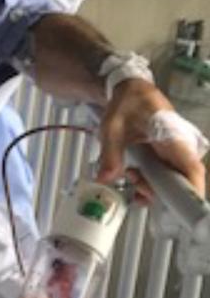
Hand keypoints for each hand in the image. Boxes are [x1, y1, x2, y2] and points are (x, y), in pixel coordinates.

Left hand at [97, 79, 206, 200]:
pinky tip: (135, 177)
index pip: (192, 169)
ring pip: (174, 181)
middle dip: (160, 192)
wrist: (131, 89)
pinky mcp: (169, 156)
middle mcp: (181, 147)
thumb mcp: (112, 127)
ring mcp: (176, 152)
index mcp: (173, 136)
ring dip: (153, 186)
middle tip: (136, 185)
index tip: (180, 208)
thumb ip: (110, 153)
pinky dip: (152, 181)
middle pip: (183, 181)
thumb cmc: (127, 103)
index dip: (191, 192)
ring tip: (131, 175)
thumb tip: (105, 178)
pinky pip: (167, 175)